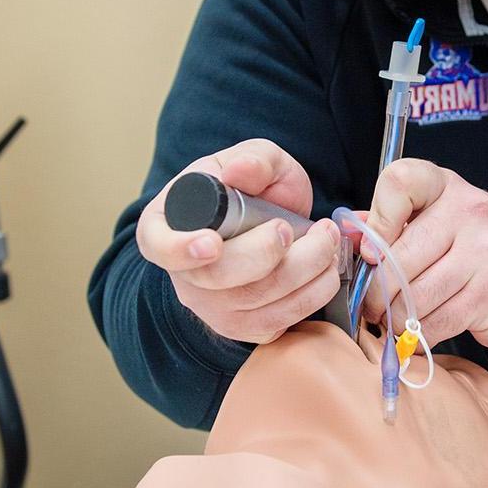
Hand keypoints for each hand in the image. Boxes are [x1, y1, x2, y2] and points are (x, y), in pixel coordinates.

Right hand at [136, 139, 343, 343]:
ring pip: (256, 302)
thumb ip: (253, 160)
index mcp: (165, 227)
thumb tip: (240, 171)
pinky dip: (312, 294)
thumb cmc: (251, 189)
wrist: (272, 220)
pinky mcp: (244, 327)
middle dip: (265, 253)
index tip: (213, 244)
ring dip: (304, 269)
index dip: (181, 250)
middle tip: (291, 226)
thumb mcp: (253, 159)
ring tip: (326, 238)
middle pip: (218, 277)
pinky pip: (279, 322)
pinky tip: (326, 267)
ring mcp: (212, 307)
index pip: (160, 247)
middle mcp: (184, 275)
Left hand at [356, 159, 487, 350]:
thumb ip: (392, 225)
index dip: (377, 220)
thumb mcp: (438, 222)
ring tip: (391, 320)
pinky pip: (436, 320)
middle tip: (369, 305)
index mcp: (446, 186)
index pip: (400, 181)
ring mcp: (484, 251)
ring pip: (415, 294)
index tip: (371, 252)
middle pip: (399, 256)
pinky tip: (417, 331)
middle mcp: (469, 210)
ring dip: (395, 317)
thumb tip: (348, 235)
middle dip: (376, 290)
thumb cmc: (474, 251)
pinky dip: (418, 333)